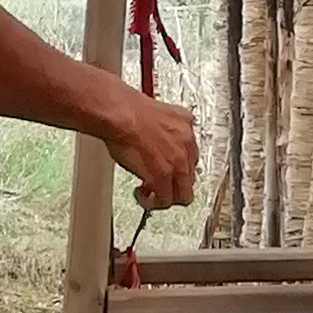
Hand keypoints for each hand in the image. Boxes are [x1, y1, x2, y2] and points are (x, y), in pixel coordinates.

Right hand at [109, 87, 197, 212]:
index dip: (178, 164)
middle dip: (175, 182)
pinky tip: (144, 197)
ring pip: (183, 193)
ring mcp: (177, 162)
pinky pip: (165, 200)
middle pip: (190, 174)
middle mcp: (186, 144)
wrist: (120, 115)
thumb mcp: (156, 112)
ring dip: (167, 196)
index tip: (169, 166)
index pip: (191, 152)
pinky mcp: (163, 177)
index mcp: (185, 124)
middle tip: (161, 183)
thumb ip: (163, 129)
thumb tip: (156, 140)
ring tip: (152, 195)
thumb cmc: (127, 110)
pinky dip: (154, 202)